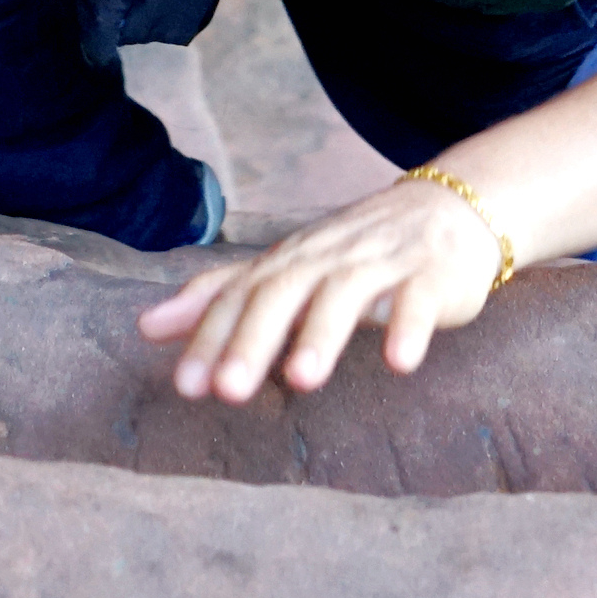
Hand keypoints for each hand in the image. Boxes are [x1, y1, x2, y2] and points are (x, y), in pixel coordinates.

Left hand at [135, 173, 505, 399]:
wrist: (451, 207)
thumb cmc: (355, 251)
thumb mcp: (285, 269)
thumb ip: (221, 297)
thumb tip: (146, 326)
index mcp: (289, 260)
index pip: (240, 296)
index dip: (212, 337)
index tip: (184, 387)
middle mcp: (328, 257)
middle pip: (283, 293)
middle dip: (254, 339)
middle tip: (228, 390)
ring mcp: (382, 263)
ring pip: (346, 294)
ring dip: (323, 334)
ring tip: (302, 380)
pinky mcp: (432, 275)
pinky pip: (419, 300)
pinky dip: (409, 327)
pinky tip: (398, 361)